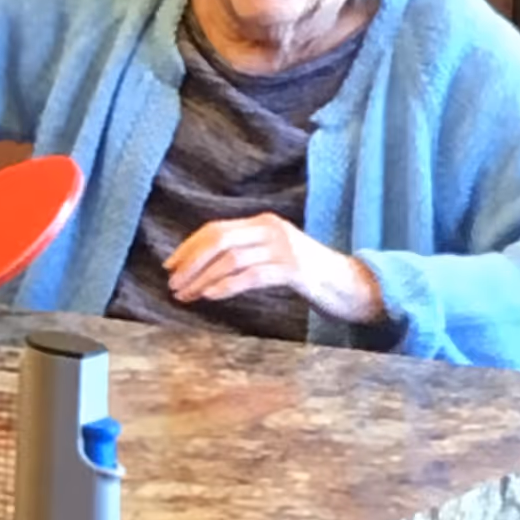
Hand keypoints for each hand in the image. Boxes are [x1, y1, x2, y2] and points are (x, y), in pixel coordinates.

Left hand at [165, 213, 385, 325]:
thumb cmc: (308, 275)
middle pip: (219, 240)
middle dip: (190, 262)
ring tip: (186, 296)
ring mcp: (284, 248)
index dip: (189, 247)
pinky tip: (210, 296)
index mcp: (264, 223)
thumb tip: (203, 267)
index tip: (169, 266)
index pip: (216, 229)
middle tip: (173, 284)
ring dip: (203, 279)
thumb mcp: (274, 256)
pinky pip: (252, 276)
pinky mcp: (294, 270)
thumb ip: (246, 253)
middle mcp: (272, 230)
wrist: (350, 284)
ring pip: (231, 259)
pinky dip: (227, 286)